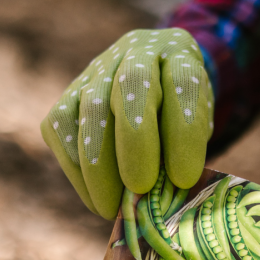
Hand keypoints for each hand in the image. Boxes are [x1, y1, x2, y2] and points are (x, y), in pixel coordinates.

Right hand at [41, 28, 213, 218]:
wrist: (157, 82)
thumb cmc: (181, 114)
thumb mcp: (198, 126)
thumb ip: (184, 151)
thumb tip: (163, 199)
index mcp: (179, 54)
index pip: (182, 83)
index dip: (183, 131)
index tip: (184, 178)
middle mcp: (136, 52)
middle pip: (131, 87)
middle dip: (135, 143)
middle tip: (140, 188)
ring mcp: (97, 69)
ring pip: (90, 110)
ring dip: (99, 166)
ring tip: (112, 207)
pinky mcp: (67, 94)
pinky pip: (60, 128)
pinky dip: (76, 169)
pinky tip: (95, 197)